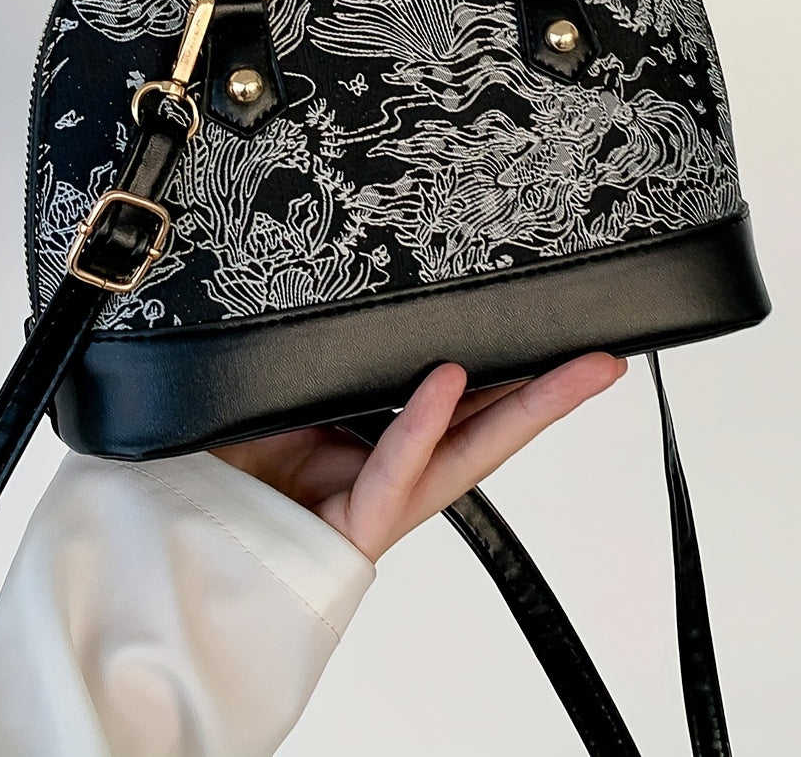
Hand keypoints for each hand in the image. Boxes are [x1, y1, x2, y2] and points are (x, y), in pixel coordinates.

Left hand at [210, 354, 625, 560]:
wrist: (192, 524)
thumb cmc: (240, 457)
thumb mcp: (296, 383)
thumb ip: (334, 349)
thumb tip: (356, 277)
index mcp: (391, 435)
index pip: (470, 401)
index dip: (519, 372)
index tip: (563, 334)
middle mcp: (400, 467)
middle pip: (492, 426)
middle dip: (555, 393)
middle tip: (608, 358)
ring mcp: (385, 496)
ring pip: (468, 450)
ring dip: (527, 408)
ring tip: (578, 371)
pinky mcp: (358, 523)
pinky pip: (394, 469)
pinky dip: (421, 424)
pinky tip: (451, 381)